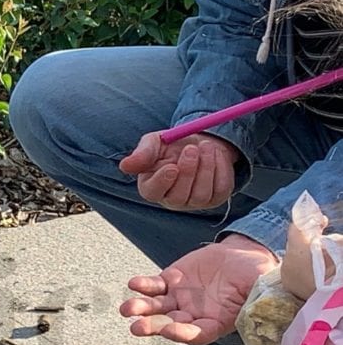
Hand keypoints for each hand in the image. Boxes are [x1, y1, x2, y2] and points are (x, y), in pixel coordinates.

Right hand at [120, 132, 239, 209]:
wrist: (198, 143)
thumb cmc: (171, 145)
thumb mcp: (154, 142)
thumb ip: (142, 153)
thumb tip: (124, 166)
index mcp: (152, 187)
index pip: (152, 192)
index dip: (162, 182)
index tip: (172, 166)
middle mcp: (171, 200)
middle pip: (178, 197)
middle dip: (188, 172)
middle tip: (192, 148)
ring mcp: (194, 202)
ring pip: (201, 195)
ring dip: (206, 167)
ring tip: (206, 146)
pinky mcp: (215, 198)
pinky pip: (220, 188)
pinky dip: (221, 168)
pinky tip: (215, 154)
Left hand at [120, 234, 278, 344]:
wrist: (242, 256)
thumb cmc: (255, 276)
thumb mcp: (261, 288)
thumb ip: (258, 301)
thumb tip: (264, 308)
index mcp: (215, 323)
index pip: (196, 334)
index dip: (183, 334)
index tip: (170, 330)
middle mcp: (193, 315)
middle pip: (170, 324)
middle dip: (153, 326)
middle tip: (137, 327)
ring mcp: (179, 300)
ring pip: (157, 308)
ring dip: (141, 308)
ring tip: (127, 309)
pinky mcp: (170, 282)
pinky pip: (154, 286)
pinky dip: (144, 286)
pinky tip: (135, 284)